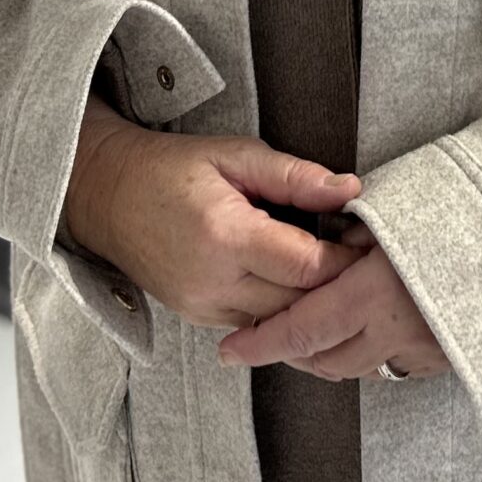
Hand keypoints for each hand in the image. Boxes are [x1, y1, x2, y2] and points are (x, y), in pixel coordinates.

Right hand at [62, 101, 370, 333]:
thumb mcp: (235, 154)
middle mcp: (213, 283)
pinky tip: (310, 294)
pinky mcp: (201, 319)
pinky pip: (260, 326)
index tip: (371, 241)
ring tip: (347, 280)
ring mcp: (204, 309)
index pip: (306, 266)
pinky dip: (289, 312)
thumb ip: (294, 176)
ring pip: (283, 325)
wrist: (108, 196)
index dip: (347, 258)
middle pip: (300, 303)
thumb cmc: (172, 168)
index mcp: (224, 236)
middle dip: (340, 286)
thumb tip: (350, 189)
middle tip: (373, 263)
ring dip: (316, 305)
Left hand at [216, 220, 453, 382]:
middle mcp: (394, 331)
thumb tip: (321, 237)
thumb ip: (354, 232)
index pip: (299, 329)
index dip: (259, 344)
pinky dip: (372, 354)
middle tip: (266, 339)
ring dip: (329, 357)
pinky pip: (396, 366)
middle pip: (322, 360)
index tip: (228, 350)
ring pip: (358, 369)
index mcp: (373, 292)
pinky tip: (368, 332)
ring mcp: (425, 351)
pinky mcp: (450, 361)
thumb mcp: (401, 208)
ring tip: (312, 335)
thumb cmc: (469, 210)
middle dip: (289, 353)